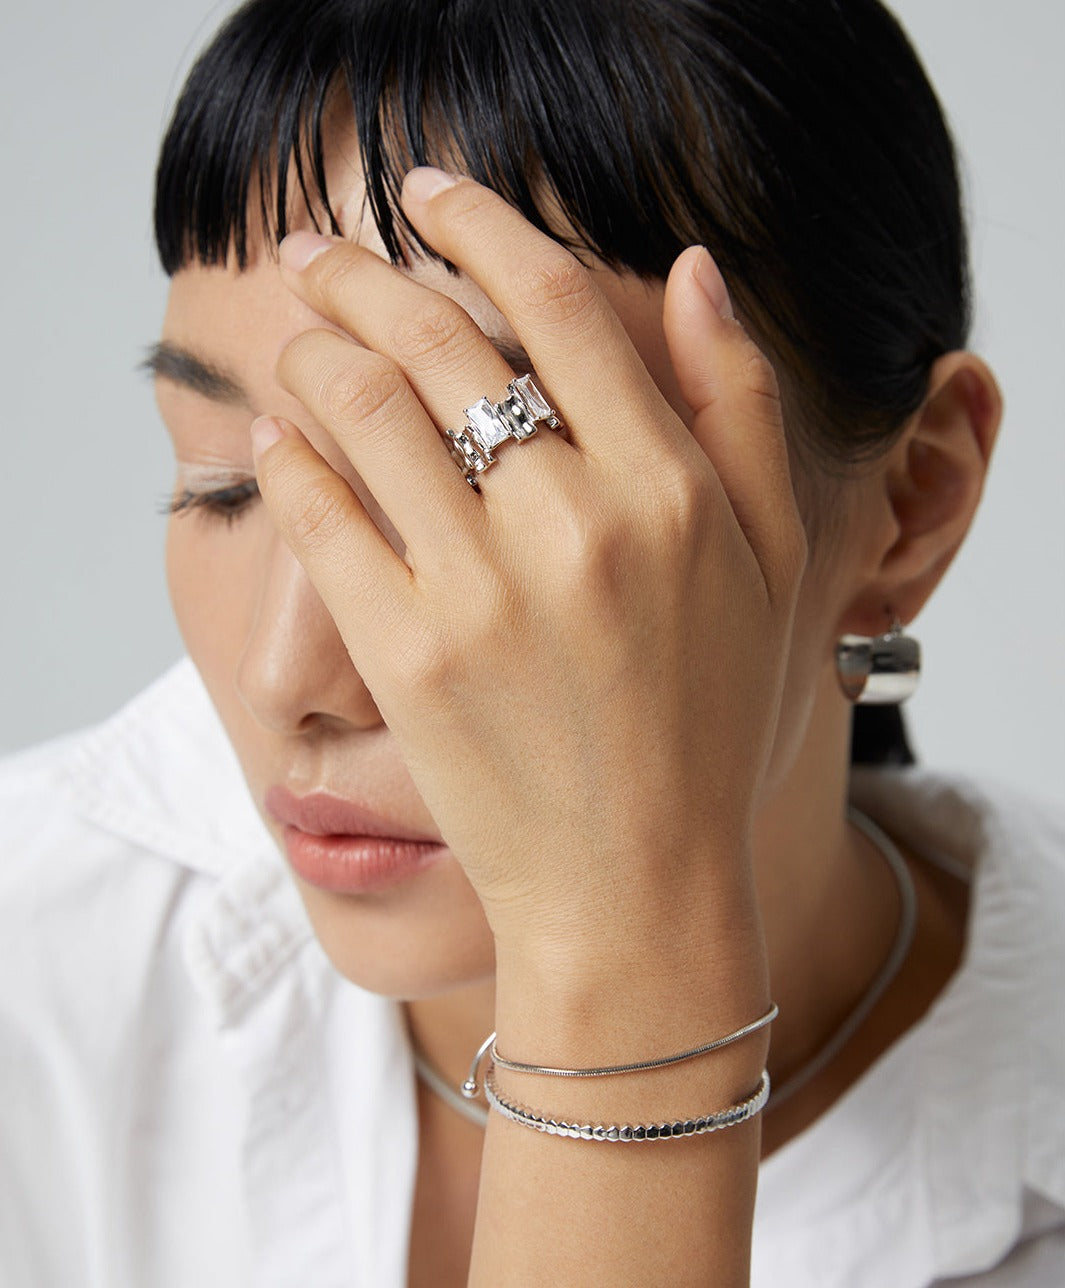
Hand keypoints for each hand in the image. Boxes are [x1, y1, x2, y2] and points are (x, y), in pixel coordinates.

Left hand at [250, 168, 806, 971]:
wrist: (634, 884)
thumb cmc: (706, 726)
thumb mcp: (770, 565)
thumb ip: (743, 409)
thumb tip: (694, 272)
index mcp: (670, 490)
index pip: (556, 304)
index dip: (481, 223)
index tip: (429, 191)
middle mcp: (576, 524)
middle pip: (439, 336)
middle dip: (361, 267)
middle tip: (318, 249)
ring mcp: (482, 591)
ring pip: (363, 407)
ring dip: (312, 346)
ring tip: (296, 332)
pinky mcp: (405, 656)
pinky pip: (320, 514)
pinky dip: (285, 455)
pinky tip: (278, 435)